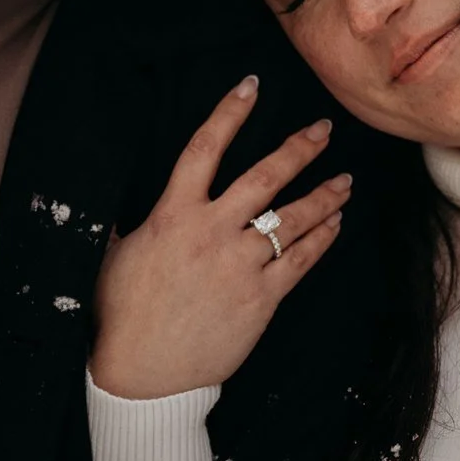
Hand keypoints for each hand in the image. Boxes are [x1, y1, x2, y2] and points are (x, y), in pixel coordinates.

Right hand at [90, 77, 350, 398]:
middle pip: (264, 176)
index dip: (228, 113)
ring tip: (345, 181)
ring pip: (292, 218)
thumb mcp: (114, 258)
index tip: (251, 86)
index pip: (204, 148)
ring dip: (323, 195)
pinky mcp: (261, 298)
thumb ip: (130, 228)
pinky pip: (300, 260)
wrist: (143, 374)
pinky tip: (335, 225)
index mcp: (172, 214)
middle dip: (299, 148)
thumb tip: (125, 214)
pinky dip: (321, 239)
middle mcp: (210, 231)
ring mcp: (239, 264)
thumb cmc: (123, 315)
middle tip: (323, 130)